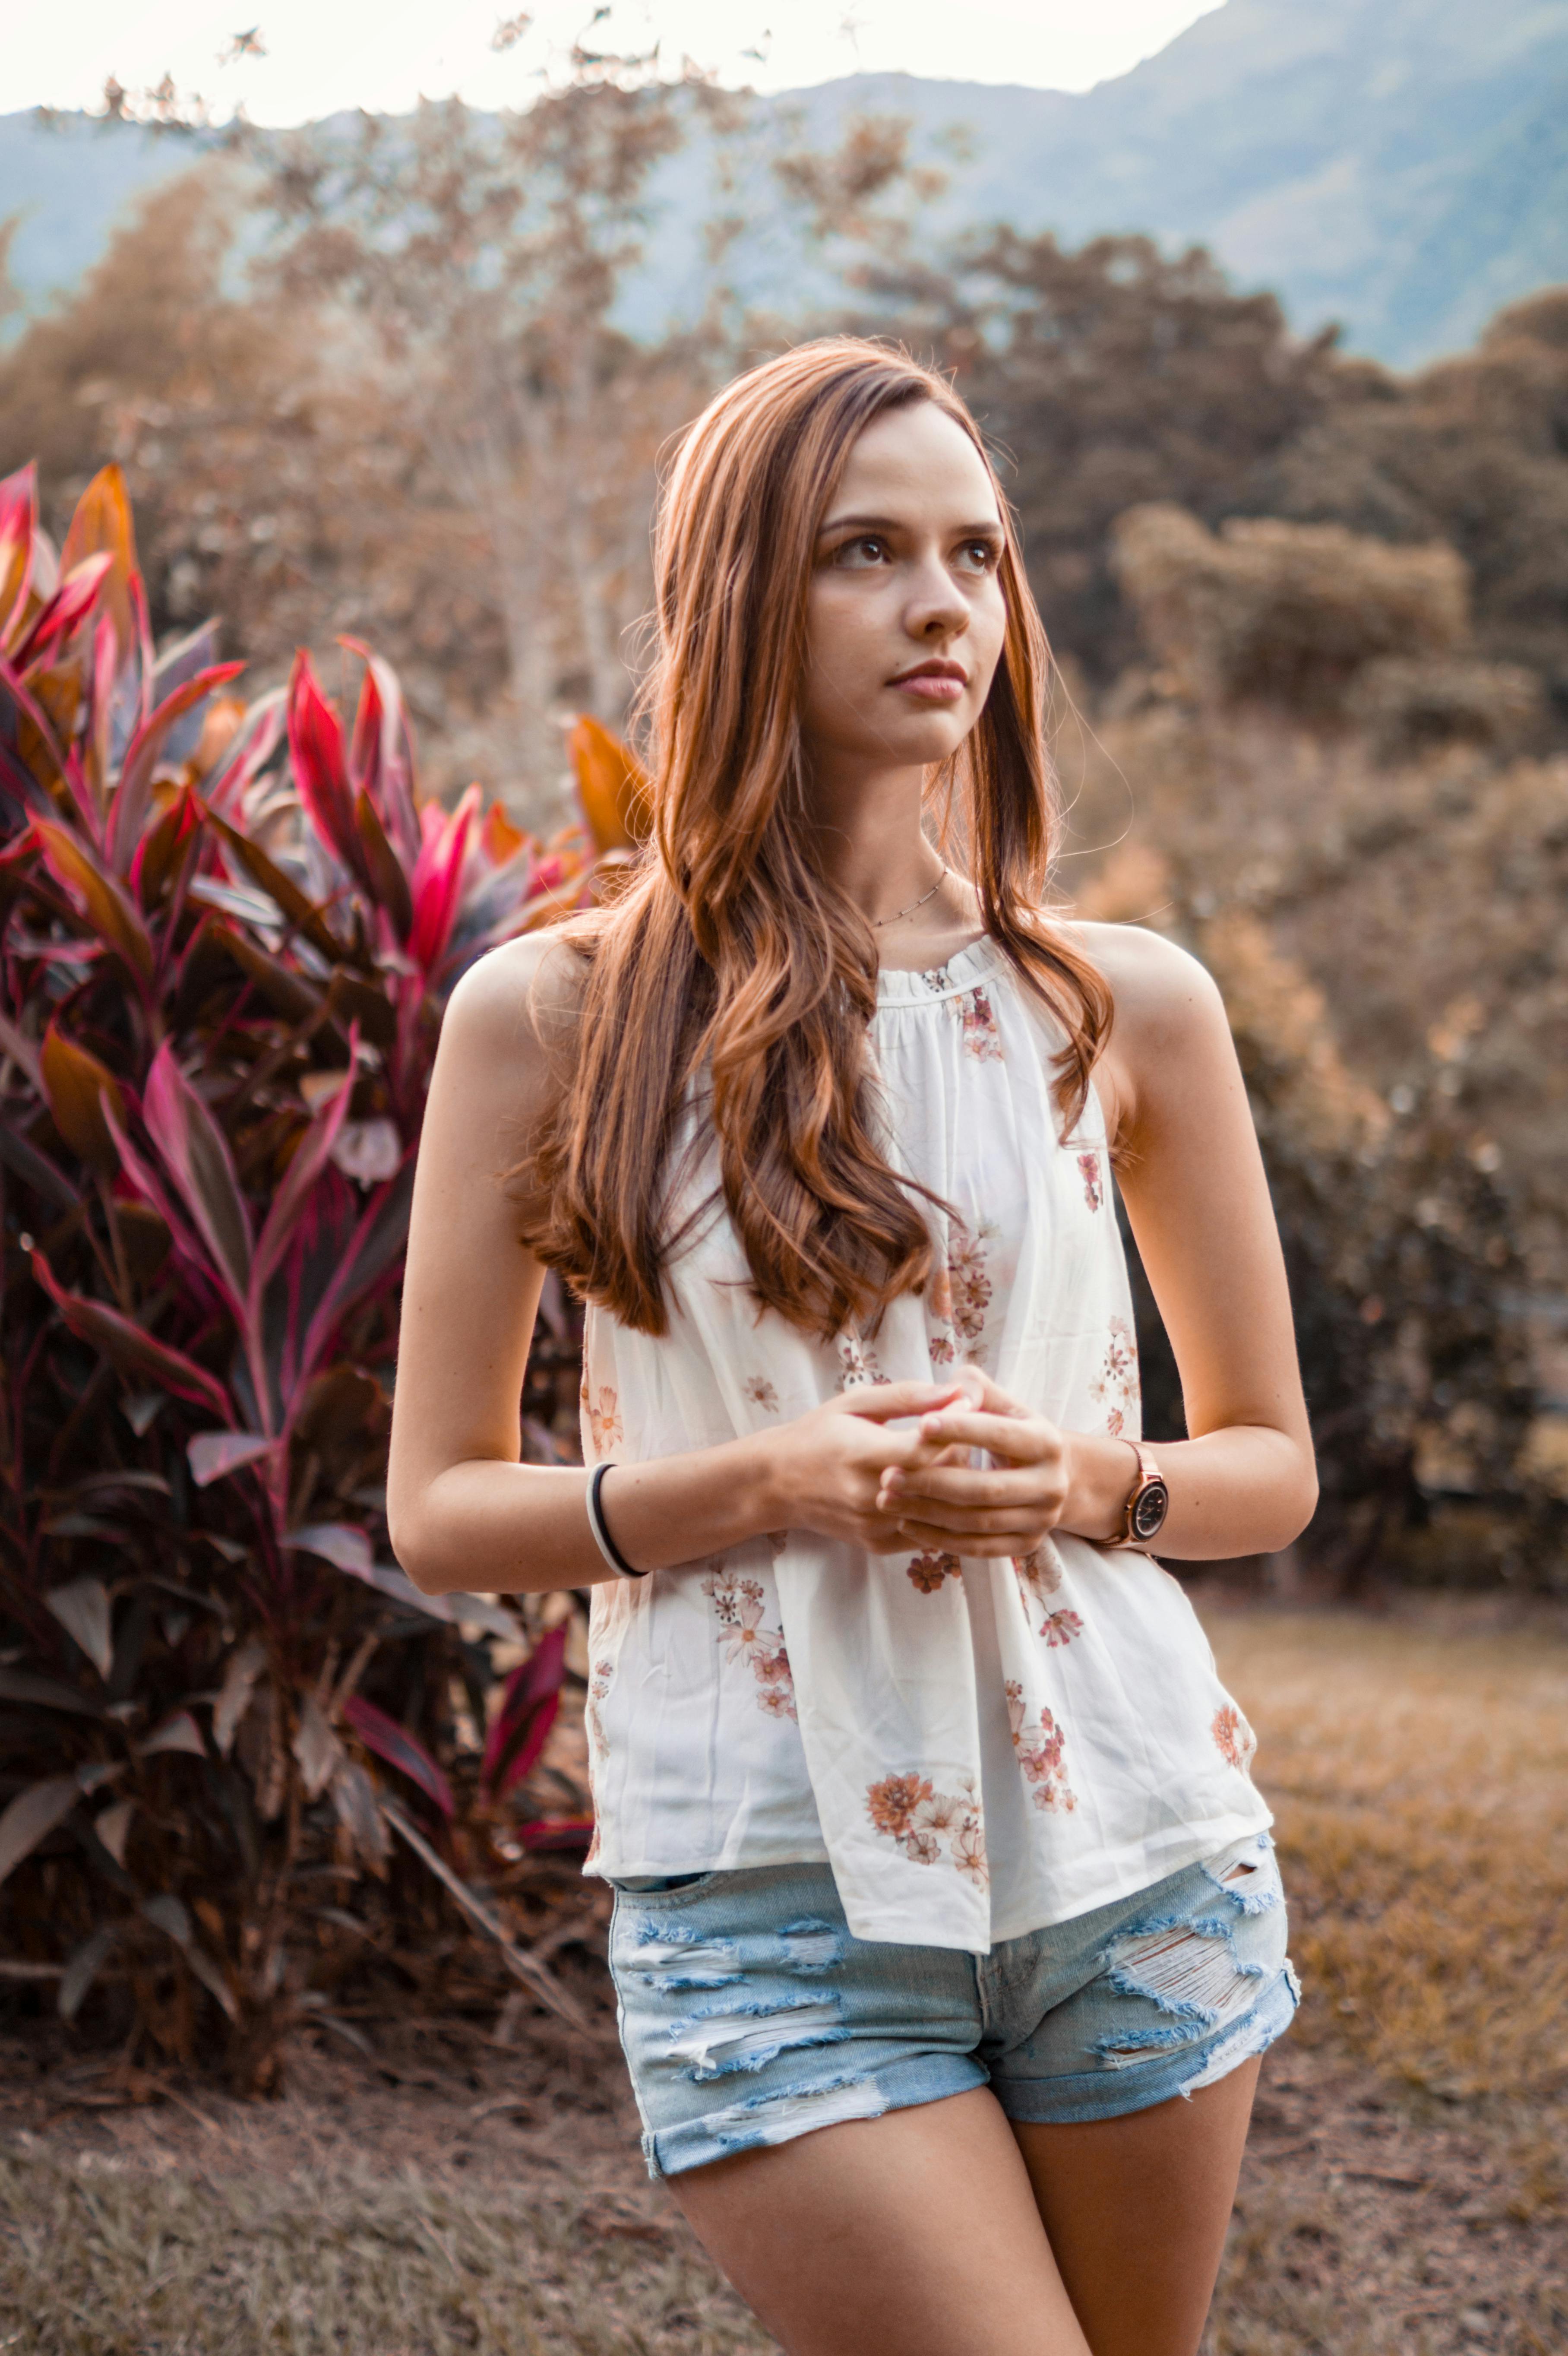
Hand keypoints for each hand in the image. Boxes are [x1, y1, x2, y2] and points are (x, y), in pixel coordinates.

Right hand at [761, 1379, 979, 1553]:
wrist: (778, 1482)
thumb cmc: (819, 1433)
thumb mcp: (855, 1403)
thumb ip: (907, 1397)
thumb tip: (955, 1390)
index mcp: (862, 1455)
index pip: (928, 1448)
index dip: (956, 1427)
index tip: (968, 1407)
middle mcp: (869, 1497)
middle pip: (941, 1481)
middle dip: (962, 1453)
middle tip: (965, 1431)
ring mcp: (874, 1526)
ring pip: (940, 1511)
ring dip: (955, 1485)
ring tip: (952, 1457)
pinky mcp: (878, 1545)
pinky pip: (927, 1532)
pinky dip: (938, 1510)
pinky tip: (936, 1487)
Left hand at [872, 1364, 1077, 1559]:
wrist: (1045, 1476)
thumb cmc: (1006, 1428)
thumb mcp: (997, 1401)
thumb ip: (973, 1388)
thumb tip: (954, 1394)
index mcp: (1048, 1442)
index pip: (1000, 1434)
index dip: (961, 1430)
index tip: (920, 1425)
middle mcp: (1052, 1485)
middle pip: (986, 1487)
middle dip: (933, 1482)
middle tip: (888, 1475)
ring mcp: (1042, 1521)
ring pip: (978, 1521)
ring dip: (928, 1513)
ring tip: (887, 1500)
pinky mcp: (1026, 1546)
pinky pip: (978, 1547)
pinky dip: (939, 1538)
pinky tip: (906, 1523)